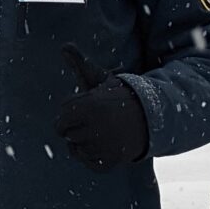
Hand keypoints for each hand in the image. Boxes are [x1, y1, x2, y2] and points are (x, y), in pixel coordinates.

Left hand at [54, 45, 149, 169]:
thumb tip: (64, 45)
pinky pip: (89, 164)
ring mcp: (104, 148)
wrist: (149, 116)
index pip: (60, 120)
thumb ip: (79, 63)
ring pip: (78, 151)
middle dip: (78, 128)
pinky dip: (94, 157)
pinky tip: (105, 146)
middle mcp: (95, 129)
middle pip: (67, 136)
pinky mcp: (111, 162)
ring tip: (102, 131)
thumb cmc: (118, 96)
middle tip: (96, 120)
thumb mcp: (99, 79)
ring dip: (86, 142)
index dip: (72, 114)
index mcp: (88, 107)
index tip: (88, 108)